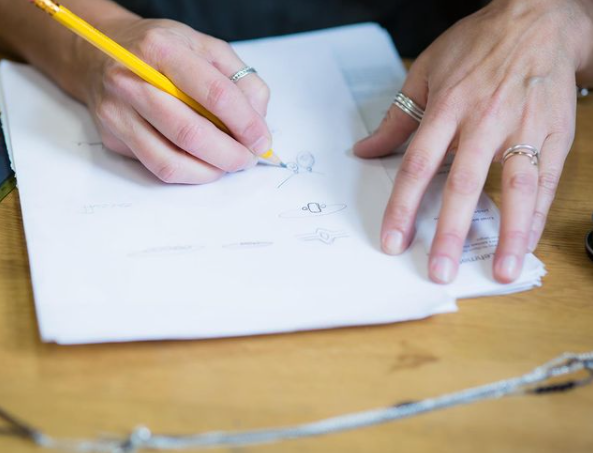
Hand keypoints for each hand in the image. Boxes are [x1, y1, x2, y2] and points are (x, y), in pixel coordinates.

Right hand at [78, 16, 271, 182]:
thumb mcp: (206, 48)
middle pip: (190, 133)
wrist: (98, 55)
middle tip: (248, 159)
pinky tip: (204, 163)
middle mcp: (131, 80)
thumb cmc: (160, 51)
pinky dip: (190, 173)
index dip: (245, 123)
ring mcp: (117, 112)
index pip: (214, 93)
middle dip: (230, 155)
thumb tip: (258, 121)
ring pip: (171, 161)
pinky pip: (157, 167)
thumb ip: (241, 80)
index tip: (262, 140)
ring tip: (229, 163)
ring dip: (210, 171)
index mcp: (161, 49)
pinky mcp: (113, 137)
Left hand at [355, 0, 592, 283]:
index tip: (392, 241)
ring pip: (515, 187)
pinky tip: (528, 243)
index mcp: (447, 107)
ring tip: (502, 271)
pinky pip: (547, 181)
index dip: (402, 207)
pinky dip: (537, 215)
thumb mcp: (426, 70)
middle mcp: (484, 120)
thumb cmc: (477, 44)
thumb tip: (364, 150)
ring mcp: (523, 127)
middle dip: (449, 231)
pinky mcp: (555, 133)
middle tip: (438, 270)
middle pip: (463, 184)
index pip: (417, 165)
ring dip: (508, 233)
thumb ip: (396, 117)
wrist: (537, 18)